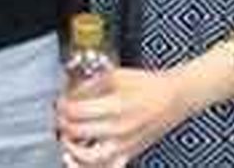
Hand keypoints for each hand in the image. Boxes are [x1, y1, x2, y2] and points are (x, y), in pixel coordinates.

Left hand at [55, 67, 189, 166]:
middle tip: (60, 115)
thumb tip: (70, 93)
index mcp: (116, 106)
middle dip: (62, 122)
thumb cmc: (148, 85)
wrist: (174, 98)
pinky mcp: (129, 154)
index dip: (62, 105)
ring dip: (71, 148)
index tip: (60, 100)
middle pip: (77, 132)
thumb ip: (90, 84)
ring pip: (88, 158)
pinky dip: (89, 167)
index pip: (76, 110)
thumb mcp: (116, 75)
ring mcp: (124, 145)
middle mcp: (119, 129)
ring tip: (67, 137)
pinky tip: (78, 160)